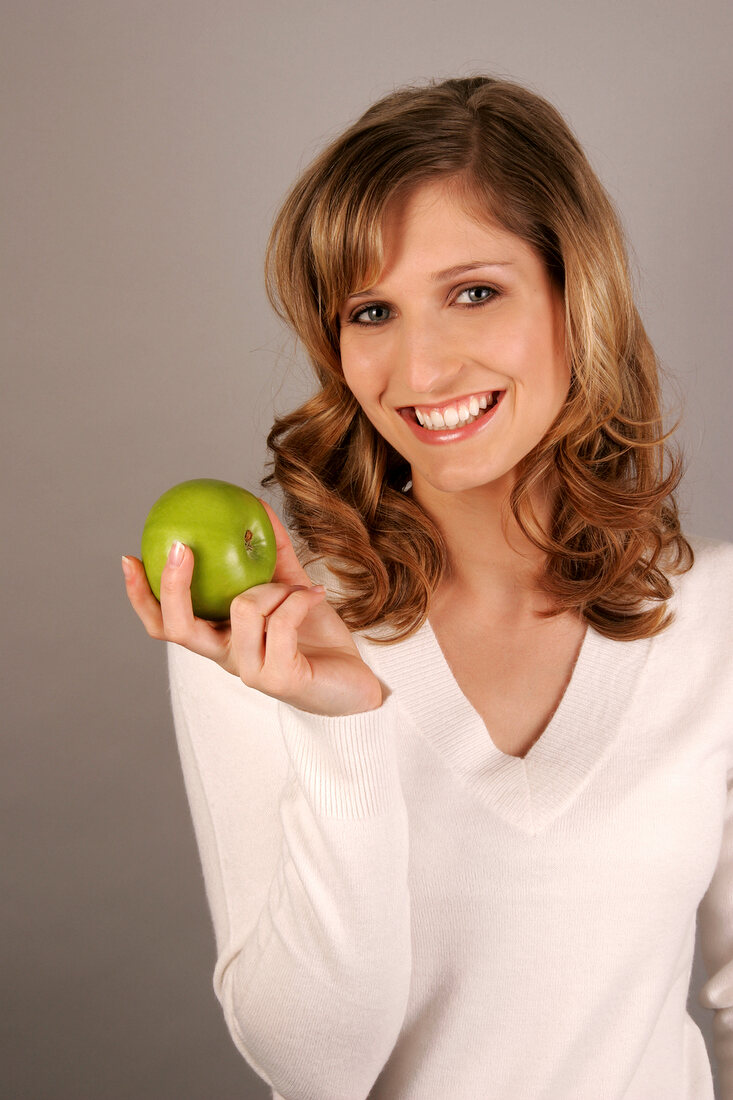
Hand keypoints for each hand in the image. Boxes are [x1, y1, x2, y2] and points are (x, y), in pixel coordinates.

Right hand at [122, 499, 383, 716]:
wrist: (355, 679)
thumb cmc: (316, 636)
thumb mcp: (290, 588)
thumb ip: (272, 553)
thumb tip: (256, 504)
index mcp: (218, 638)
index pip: (164, 623)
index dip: (140, 595)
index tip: (128, 556)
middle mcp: (226, 658)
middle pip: (178, 627)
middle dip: (172, 585)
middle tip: (181, 547)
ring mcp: (250, 672)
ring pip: (242, 609)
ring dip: (273, 589)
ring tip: (299, 590)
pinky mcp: (279, 679)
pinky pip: (280, 622)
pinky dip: (299, 601)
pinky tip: (315, 595)